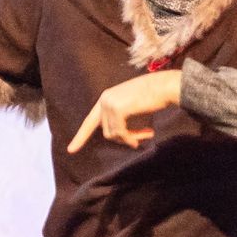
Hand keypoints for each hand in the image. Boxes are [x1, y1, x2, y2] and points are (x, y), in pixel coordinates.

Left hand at [66, 70, 181, 153]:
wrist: (165, 86)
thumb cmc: (153, 96)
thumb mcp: (131, 104)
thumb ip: (119, 116)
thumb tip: (114, 135)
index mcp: (106, 98)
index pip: (90, 121)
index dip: (81, 137)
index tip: (71, 150)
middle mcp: (104, 100)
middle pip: (106, 131)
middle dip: (123, 138)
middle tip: (140, 140)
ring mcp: (109, 104)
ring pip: (113, 134)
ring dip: (129, 138)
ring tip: (146, 134)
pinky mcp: (118, 109)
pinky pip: (120, 133)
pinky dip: (131, 137)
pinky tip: (146, 134)